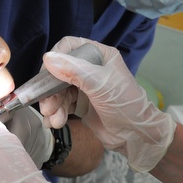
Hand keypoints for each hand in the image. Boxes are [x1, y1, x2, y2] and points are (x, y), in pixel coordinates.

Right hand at [38, 37, 175, 172]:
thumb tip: (47, 58)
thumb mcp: (100, 85)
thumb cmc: (125, 104)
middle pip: (59, 71)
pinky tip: (54, 123)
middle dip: (50, 90)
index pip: (70, 47)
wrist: (136, 135)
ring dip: (53, 105)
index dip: (55, 58)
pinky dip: (56, 113)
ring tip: (54, 120)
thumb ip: (74, 71)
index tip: (45, 76)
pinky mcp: (82, 104)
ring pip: (59, 90)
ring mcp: (85, 87)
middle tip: (47, 107)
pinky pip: (62, 104)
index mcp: (99, 56)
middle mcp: (91, 68)